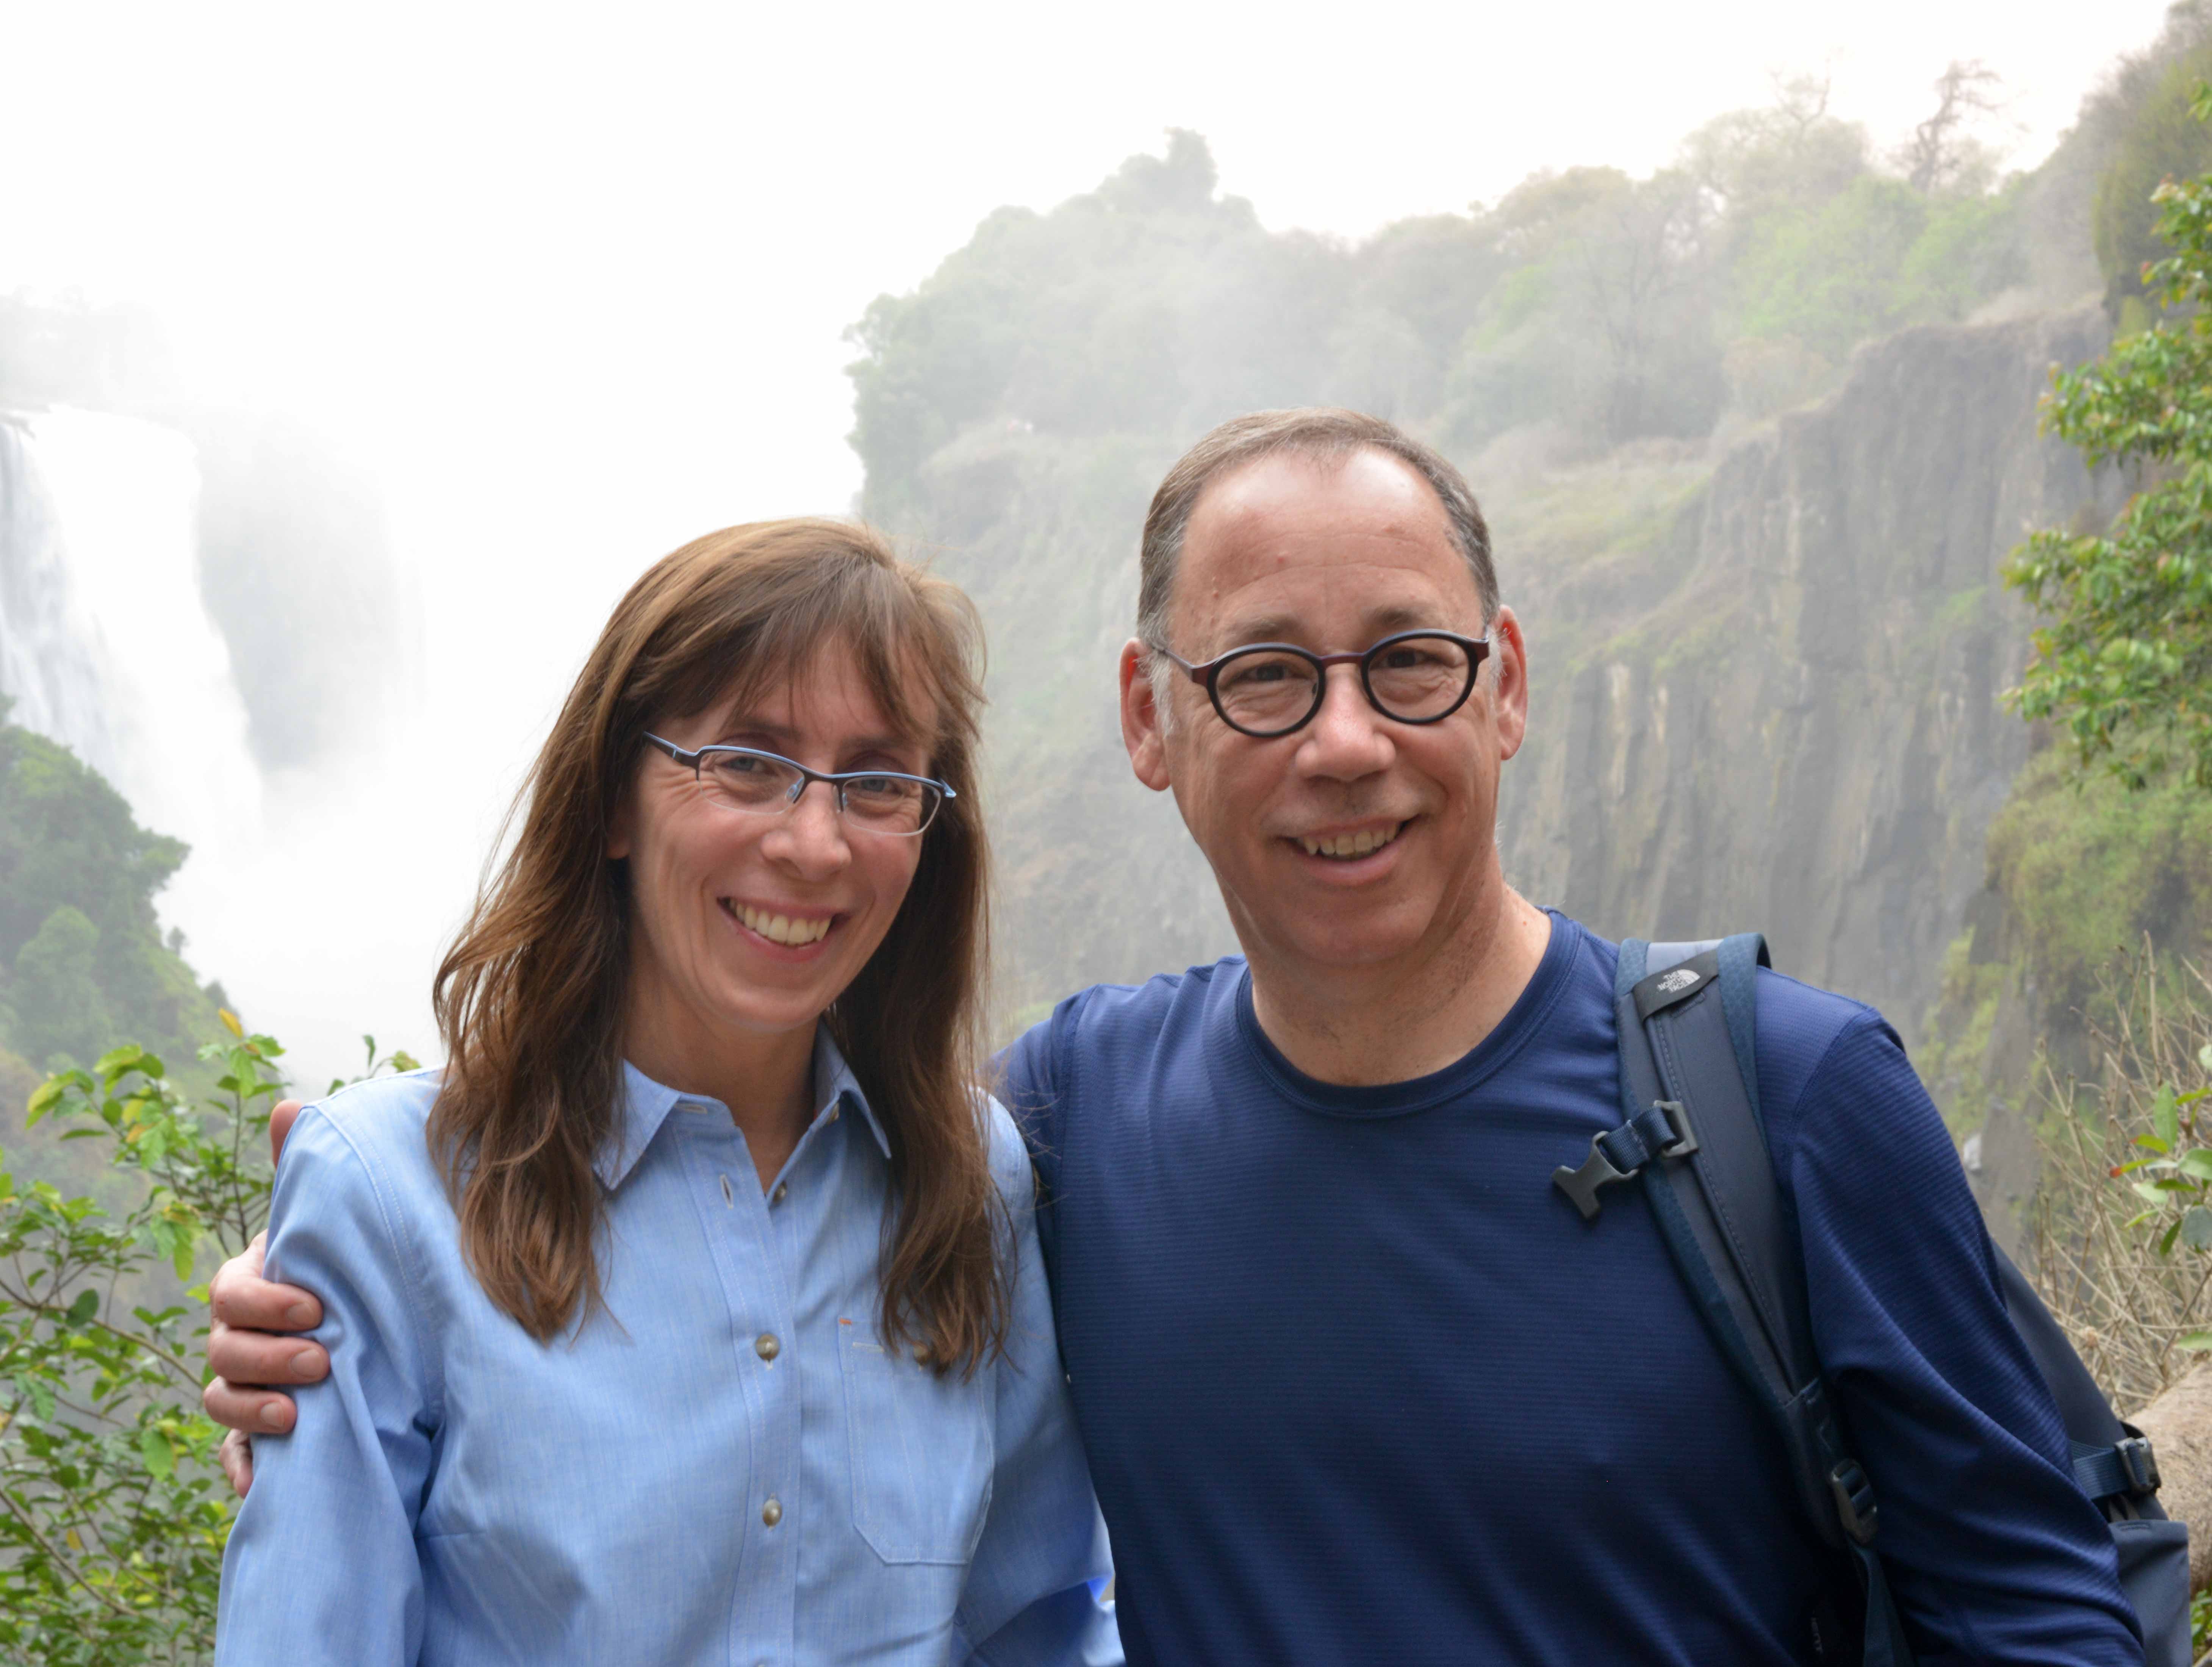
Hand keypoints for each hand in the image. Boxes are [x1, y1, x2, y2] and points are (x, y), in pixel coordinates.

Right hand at [203, 1099, 325, 1497]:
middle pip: (221, 1351)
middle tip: (319, 1361)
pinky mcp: (263, 1434)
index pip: (231, 1293)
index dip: (265, 1301)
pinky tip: (262, 1486)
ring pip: (221, 1401)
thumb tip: (289, 1107)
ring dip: (252, 1412)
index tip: (318, 1307)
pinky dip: (245, 1471)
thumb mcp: (341, 1221)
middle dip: (264, 1358)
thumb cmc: (356, 1263)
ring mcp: (249, 1385)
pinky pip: (237, 1458)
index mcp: (256, 1284)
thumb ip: (311, 1171)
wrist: (395, 1324)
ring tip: (298, 1418)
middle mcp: (243, 1336)